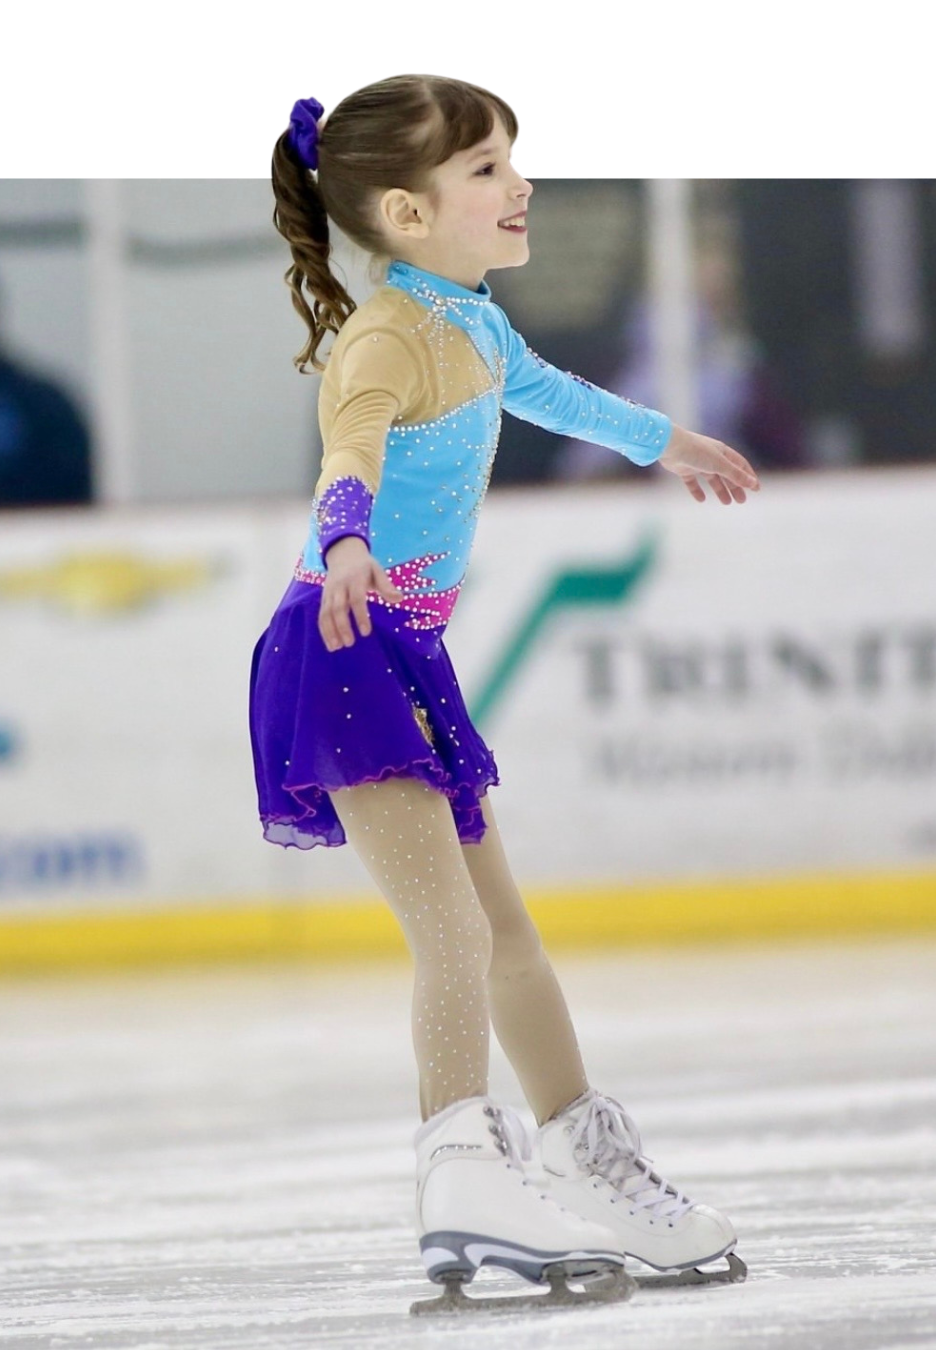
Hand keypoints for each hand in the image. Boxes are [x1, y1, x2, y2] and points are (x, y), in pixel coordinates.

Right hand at [319, 536, 402, 651]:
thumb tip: (400, 598)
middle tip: (350, 643)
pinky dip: (324, 630)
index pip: (356, 599)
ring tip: (336, 647)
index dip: (360, 616)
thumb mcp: (377, 570)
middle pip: (338, 608)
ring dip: (330, 631)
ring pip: (326, 613)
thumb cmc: (364, 566)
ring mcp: (329, 592)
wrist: (343, 552)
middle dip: (342, 626)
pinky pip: (321, 615)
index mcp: (355, 579)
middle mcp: (339, 586)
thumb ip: (386, 585)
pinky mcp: (323, 598)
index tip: (366, 632)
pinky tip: (330, 643)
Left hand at [659, 425, 760, 503]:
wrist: (670, 446)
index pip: (740, 465)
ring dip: (720, 490)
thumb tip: (753, 483)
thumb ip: (735, 475)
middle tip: (742, 501)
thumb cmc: (696, 452)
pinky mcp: (684, 469)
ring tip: (726, 503)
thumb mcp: (719, 464)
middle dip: (735, 487)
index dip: (748, 476)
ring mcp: (697, 463)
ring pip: (712, 479)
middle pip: (727, 474)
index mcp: (722, 452)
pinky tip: (701, 500)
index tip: (756, 489)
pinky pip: (693, 482)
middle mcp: (711, 456)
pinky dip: (697, 491)